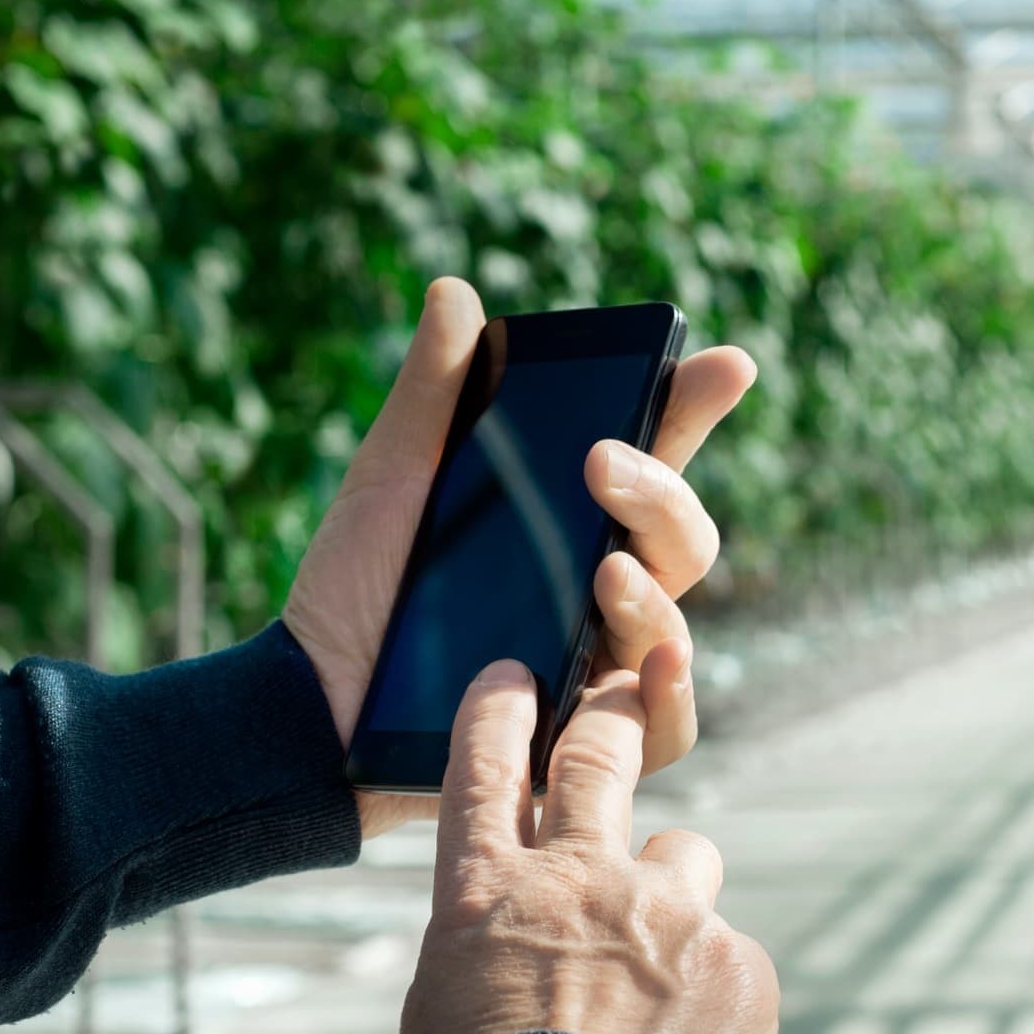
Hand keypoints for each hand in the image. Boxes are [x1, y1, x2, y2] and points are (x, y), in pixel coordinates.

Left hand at [284, 278, 755, 837]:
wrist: (306, 703)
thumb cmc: (357, 586)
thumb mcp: (390, 479)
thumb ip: (432, 394)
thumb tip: (454, 293)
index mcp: (573, 517)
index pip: (656, 454)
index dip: (696, 408)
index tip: (727, 363)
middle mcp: (603, 588)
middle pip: (682, 539)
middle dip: (661, 496)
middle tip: (605, 463)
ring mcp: (600, 665)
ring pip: (674, 628)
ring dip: (651, 593)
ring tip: (605, 573)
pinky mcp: (584, 741)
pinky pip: (661, 728)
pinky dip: (666, 700)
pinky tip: (644, 670)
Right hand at [392, 659, 779, 1033]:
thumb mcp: (446, 1018)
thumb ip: (494, 955)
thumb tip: (524, 956)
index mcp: (487, 895)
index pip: (481, 772)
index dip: (496, 714)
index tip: (512, 674)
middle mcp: (582, 878)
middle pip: (600, 755)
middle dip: (613, 711)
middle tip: (628, 685)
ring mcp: (669, 913)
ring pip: (691, 856)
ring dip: (676, 893)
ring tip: (659, 976)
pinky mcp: (740, 963)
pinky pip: (733, 958)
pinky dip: (715, 996)